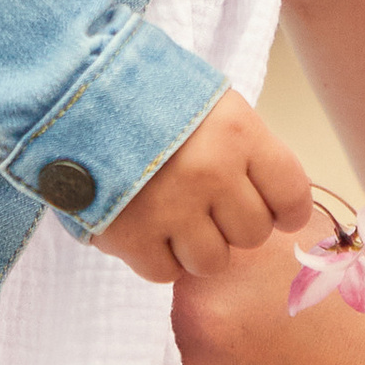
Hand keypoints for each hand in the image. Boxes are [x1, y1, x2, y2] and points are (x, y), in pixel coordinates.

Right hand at [93, 89, 310, 284]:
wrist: (72, 91)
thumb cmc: (149, 96)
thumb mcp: (211, 104)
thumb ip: (245, 150)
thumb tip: (276, 203)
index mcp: (240, 133)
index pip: (292, 195)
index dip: (286, 210)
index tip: (276, 211)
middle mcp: (212, 172)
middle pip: (252, 234)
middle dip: (233, 223)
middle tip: (207, 202)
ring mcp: (171, 207)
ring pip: (212, 262)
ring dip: (196, 245)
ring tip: (174, 215)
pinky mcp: (131, 235)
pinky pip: (165, 272)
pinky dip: (157, 256)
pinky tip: (146, 226)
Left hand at [172, 226, 364, 364]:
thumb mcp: (330, 246)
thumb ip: (261, 238)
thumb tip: (217, 229)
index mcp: (232, 261)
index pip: (177, 247)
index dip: (194, 262)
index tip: (213, 275)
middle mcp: (204, 319)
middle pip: (162, 309)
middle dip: (192, 314)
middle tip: (236, 325)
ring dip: (194, 362)